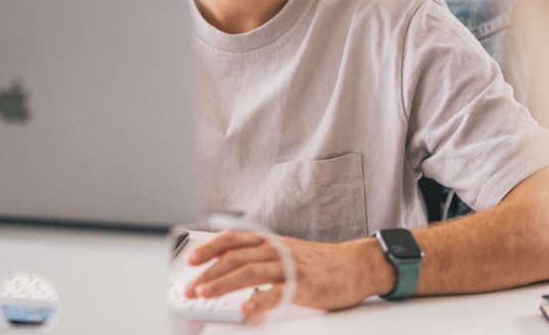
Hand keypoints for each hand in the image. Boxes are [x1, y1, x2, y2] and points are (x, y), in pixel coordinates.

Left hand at [184, 230, 393, 316]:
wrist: (357, 264)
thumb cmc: (320, 262)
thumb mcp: (286, 253)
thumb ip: (261, 258)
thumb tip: (230, 271)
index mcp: (270, 243)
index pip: (233, 240)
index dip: (210, 248)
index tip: (191, 260)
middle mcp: (277, 251)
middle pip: (235, 257)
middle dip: (209, 272)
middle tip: (191, 287)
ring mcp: (290, 267)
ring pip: (250, 271)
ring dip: (225, 284)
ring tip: (207, 294)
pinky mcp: (305, 285)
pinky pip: (279, 292)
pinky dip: (261, 300)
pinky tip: (247, 309)